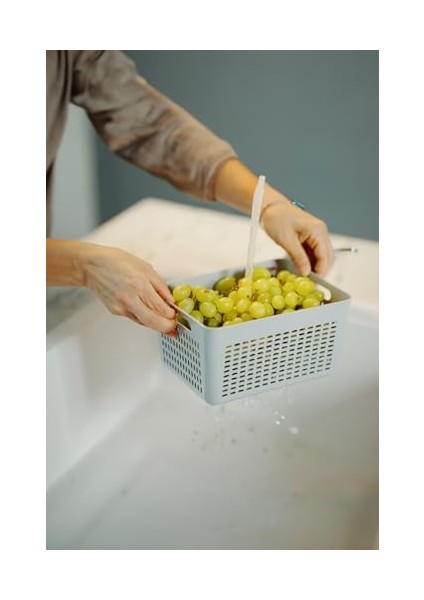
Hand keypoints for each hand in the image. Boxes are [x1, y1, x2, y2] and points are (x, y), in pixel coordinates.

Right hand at [83, 245, 176, 334]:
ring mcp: (122, 307)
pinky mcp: (116, 311)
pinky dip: (145, 318)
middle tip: (175, 327)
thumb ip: (160, 285)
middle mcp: (131, 299)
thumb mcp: (146, 267)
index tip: (179, 315)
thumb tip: (171, 300)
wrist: (92, 266)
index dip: (173, 315)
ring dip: (157, 325)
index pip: (162, 309)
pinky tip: (150, 315)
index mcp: (141, 285)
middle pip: (154, 322)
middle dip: (167, 327)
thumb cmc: (117, 262)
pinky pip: (135, 318)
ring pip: (144, 323)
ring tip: (167, 324)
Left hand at [212, 159, 333, 275]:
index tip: (314, 283)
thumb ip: (298, 258)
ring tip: (303, 276)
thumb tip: (306, 273)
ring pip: (321, 256)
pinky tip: (300, 268)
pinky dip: (309, 261)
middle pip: (327, 257)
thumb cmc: (277, 218)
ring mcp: (316, 235)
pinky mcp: (310, 237)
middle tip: (309, 282)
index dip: (321, 271)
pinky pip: (313, 253)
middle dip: (320, 270)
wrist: (269, 207)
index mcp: (318, 230)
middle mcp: (321, 232)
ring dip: (314, 266)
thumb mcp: (286, 240)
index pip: (326, 256)